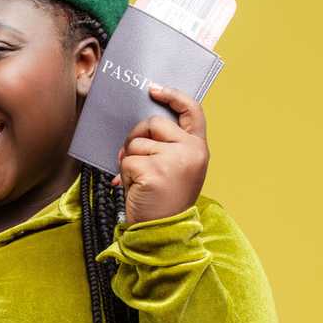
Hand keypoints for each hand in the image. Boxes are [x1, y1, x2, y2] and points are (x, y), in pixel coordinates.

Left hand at [109, 83, 209, 223]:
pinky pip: (127, 161)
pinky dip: (123, 175)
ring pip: (136, 143)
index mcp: (199, 148)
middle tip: (135, 158)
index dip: (174, 96)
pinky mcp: (154, 171)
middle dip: (137, 136)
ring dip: (129, 161)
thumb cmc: (165, 201)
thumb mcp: (176, 169)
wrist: (163, 233)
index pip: (192, 110)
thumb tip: (140, 130)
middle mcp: (190, 151)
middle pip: (153, 122)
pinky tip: (134, 189)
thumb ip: (167, 147)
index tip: (155, 90)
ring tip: (140, 182)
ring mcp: (173, 160)